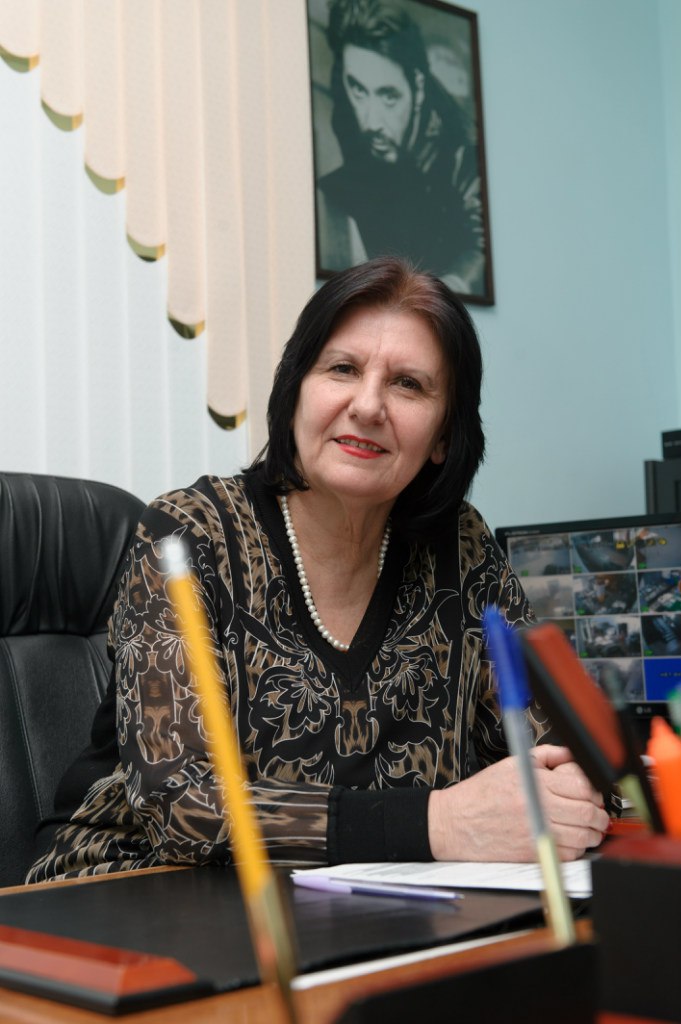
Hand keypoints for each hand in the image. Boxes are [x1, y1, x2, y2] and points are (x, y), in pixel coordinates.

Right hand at [427, 745, 609, 861]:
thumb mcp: (512, 763)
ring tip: (589, 828)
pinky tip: (571, 840)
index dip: (594, 790)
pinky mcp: (534, 853)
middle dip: (599, 814)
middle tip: (597, 812)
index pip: (582, 786)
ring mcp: (537, 833)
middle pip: (588, 813)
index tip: (592, 792)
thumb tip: (573, 755)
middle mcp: (538, 808)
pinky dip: (577, 848)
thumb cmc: (483, 793)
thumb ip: (547, 756)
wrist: (456, 823)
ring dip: (593, 833)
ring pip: (583, 837)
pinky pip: (569, 855)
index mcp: (534, 782)